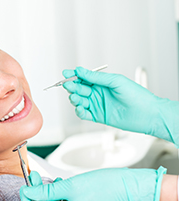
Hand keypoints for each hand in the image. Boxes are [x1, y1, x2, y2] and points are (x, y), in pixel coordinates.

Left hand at [21, 167, 165, 200]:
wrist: (131, 187)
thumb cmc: (108, 188)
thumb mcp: (72, 187)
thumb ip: (47, 192)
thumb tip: (28, 192)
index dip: (29, 200)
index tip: (26, 188)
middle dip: (38, 192)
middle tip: (34, 178)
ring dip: (48, 191)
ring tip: (47, 179)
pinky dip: (59, 193)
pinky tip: (60, 183)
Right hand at [62, 67, 178, 144]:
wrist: (147, 113)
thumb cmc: (137, 95)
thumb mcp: (115, 81)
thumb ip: (96, 77)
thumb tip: (81, 71)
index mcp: (102, 83)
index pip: (84, 78)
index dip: (74, 75)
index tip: (66, 73)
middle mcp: (98, 93)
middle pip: (79, 89)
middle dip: (72, 87)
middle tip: (69, 86)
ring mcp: (97, 105)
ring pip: (80, 101)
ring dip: (75, 99)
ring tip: (75, 98)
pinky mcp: (98, 116)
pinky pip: (84, 114)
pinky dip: (79, 111)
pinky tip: (80, 108)